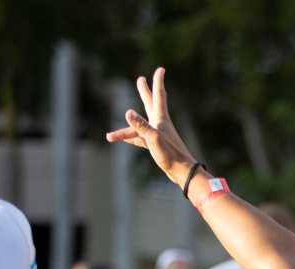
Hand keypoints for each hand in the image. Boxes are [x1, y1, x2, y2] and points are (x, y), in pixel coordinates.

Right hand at [105, 67, 199, 188]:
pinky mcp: (157, 145)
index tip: (160, 69)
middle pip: (151, 103)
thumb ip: (140, 126)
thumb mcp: (153, 139)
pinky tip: (123, 139)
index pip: (159, 95)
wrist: (183, 173)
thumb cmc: (171, 156)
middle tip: (140, 79)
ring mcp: (158, 134)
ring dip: (129, 124)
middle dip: (145, 92)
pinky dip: (131, 137)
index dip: (158, 82)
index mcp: (161, 119)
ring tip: (111, 133)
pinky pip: (140, 138)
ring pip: (140, 124)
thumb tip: (127, 112)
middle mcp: (160, 124)